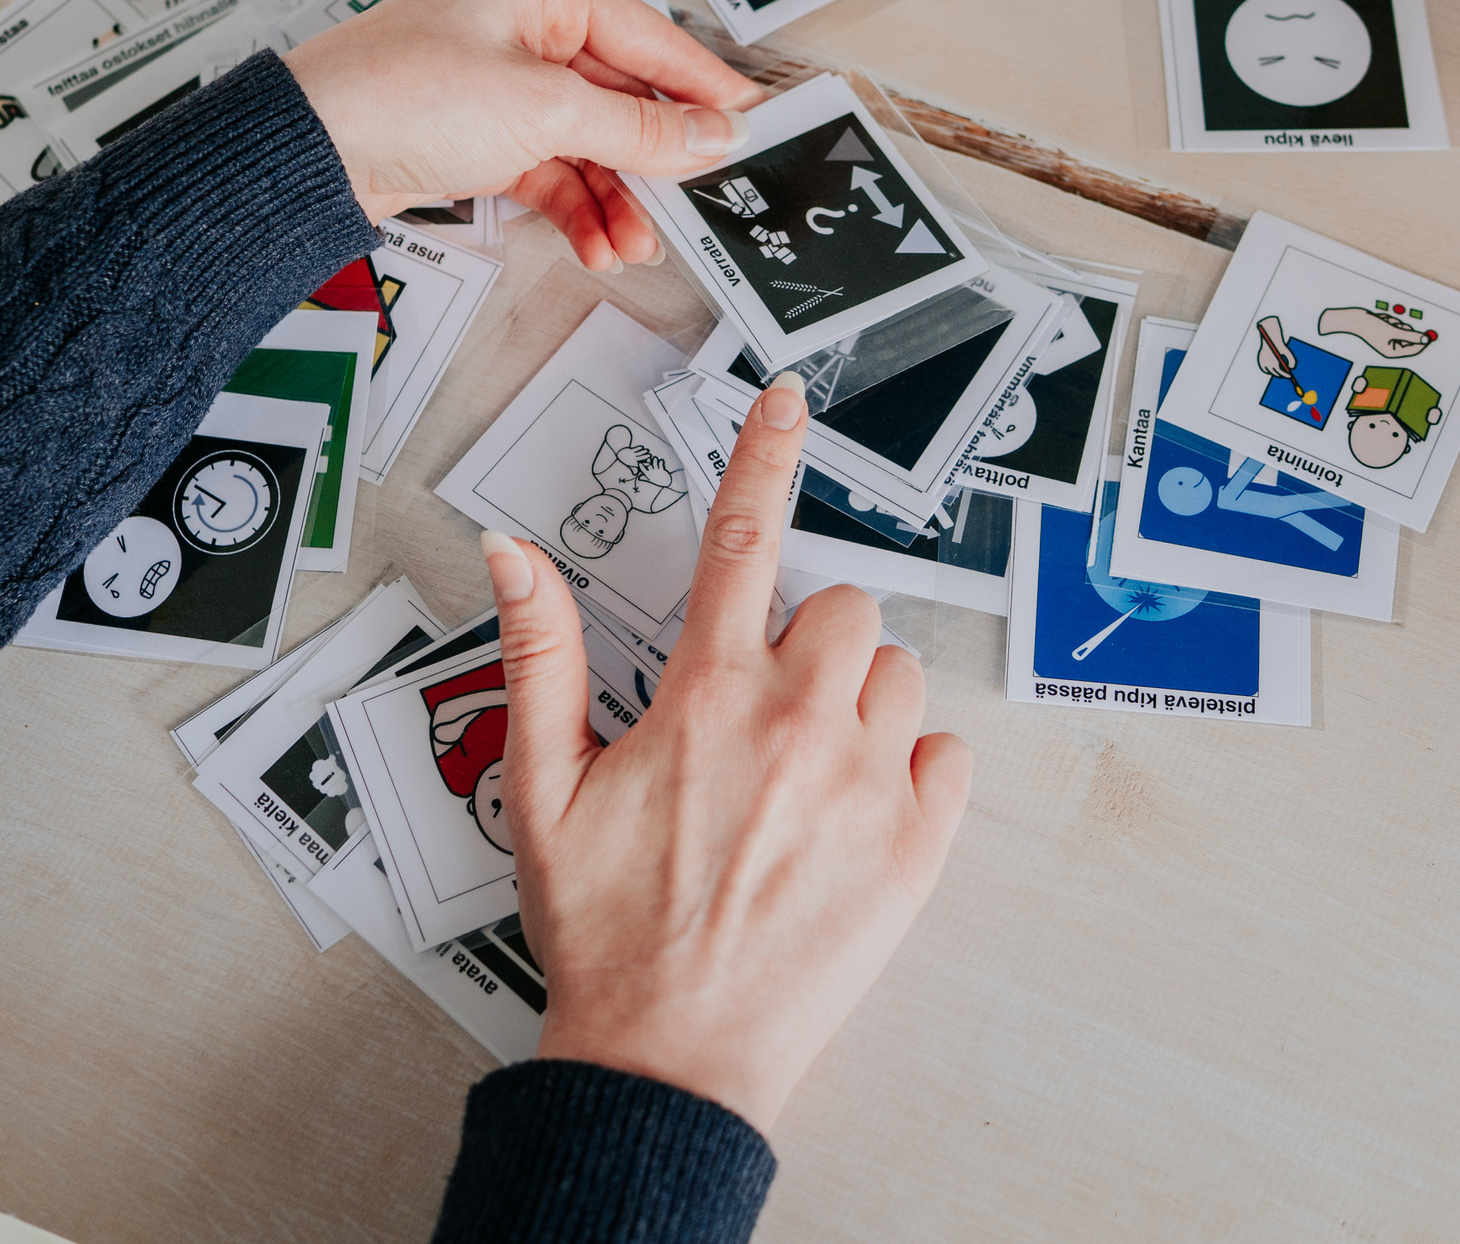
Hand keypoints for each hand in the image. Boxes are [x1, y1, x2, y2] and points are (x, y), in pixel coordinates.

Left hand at [284, 0, 763, 269]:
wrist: (312, 153)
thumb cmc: (403, 95)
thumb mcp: (544, 112)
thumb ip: (640, 129)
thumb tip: (713, 133)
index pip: (647, 35)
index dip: (701, 84)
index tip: (750, 119)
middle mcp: (522, 19)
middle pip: (620, 93)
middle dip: (654, 157)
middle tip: (700, 195)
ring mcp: (500, 76)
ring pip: (589, 138)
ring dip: (616, 195)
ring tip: (636, 245)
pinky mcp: (480, 128)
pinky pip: (553, 165)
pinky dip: (577, 204)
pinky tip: (598, 243)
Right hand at [482, 372, 971, 1130]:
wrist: (668, 1059)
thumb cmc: (604, 928)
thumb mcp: (543, 786)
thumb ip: (540, 654)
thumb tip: (511, 551)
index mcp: (707, 695)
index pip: (743, 537)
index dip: (765, 455)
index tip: (791, 401)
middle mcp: (798, 722)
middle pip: (844, 607)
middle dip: (807, 640)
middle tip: (763, 713)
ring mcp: (867, 784)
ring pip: (897, 676)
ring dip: (860, 704)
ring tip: (804, 776)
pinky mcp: (918, 848)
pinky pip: (948, 756)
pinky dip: (913, 773)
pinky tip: (853, 816)